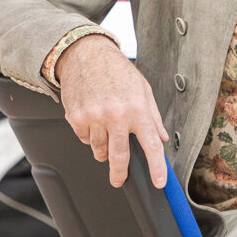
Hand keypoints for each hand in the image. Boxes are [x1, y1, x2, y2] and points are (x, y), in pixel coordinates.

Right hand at [55, 34, 168, 188]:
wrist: (85, 54)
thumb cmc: (115, 69)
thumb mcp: (142, 89)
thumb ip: (153, 116)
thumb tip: (160, 138)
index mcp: (137, 108)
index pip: (151, 145)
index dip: (157, 168)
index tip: (158, 182)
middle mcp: (116, 115)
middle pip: (120, 157)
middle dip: (120, 174)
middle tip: (119, 180)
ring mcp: (94, 117)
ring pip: (99, 150)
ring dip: (103, 150)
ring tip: (105, 131)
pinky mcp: (76, 118)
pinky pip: (84, 140)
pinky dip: (89, 136)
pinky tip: (93, 120)